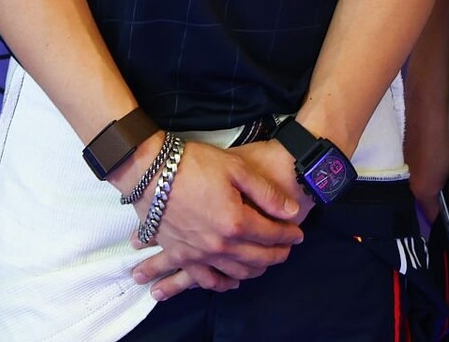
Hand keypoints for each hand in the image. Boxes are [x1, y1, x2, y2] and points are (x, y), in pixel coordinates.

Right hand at [127, 141, 304, 300]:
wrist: (150, 170)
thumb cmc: (193, 163)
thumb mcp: (236, 168)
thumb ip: (266, 193)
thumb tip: (291, 212)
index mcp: (236, 222)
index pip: (272, 235)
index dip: (289, 234)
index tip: (298, 233)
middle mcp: (220, 245)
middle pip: (258, 258)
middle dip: (277, 255)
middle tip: (287, 249)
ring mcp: (200, 253)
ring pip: (236, 273)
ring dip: (255, 271)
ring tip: (264, 264)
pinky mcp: (181, 254)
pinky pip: (204, 280)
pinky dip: (221, 284)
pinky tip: (229, 282)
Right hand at [404, 101, 448, 231]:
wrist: (429, 97)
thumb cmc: (447, 134)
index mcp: (422, 188)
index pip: (433, 216)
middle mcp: (410, 177)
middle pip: (429, 197)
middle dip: (447, 199)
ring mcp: (408, 159)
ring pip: (427, 178)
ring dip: (442, 180)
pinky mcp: (410, 144)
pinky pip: (424, 163)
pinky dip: (436, 165)